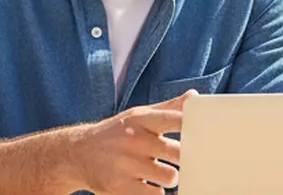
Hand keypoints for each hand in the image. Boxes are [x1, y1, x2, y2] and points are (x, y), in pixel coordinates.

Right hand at [69, 90, 197, 193]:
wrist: (77, 154)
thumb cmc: (116, 133)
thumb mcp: (138, 115)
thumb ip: (168, 108)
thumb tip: (194, 97)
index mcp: (140, 120)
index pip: (172, 119)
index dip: (190, 124)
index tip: (205, 130)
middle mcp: (133, 140)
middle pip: (178, 153)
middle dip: (183, 159)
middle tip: (179, 158)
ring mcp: (126, 165)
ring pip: (170, 177)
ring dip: (170, 178)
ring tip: (161, 173)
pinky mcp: (120, 187)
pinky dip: (155, 192)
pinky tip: (147, 185)